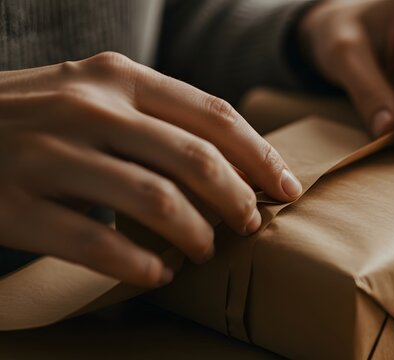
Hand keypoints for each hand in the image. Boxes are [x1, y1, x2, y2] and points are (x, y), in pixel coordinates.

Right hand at [0, 52, 301, 286]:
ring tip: (205, 250)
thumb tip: (235, 162)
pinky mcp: (14, 203)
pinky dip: (138, 263)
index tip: (288, 187)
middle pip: (195, 159)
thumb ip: (156, 117)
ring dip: (195, 234)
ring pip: (154, 200)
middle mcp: (88, 108)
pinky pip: (95, 241)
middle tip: (251, 226)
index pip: (213, 115)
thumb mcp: (96, 94)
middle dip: (238, 199)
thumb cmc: (38, 116)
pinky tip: (158, 273)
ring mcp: (49, 153)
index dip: (260, 155)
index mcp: (119, 78)